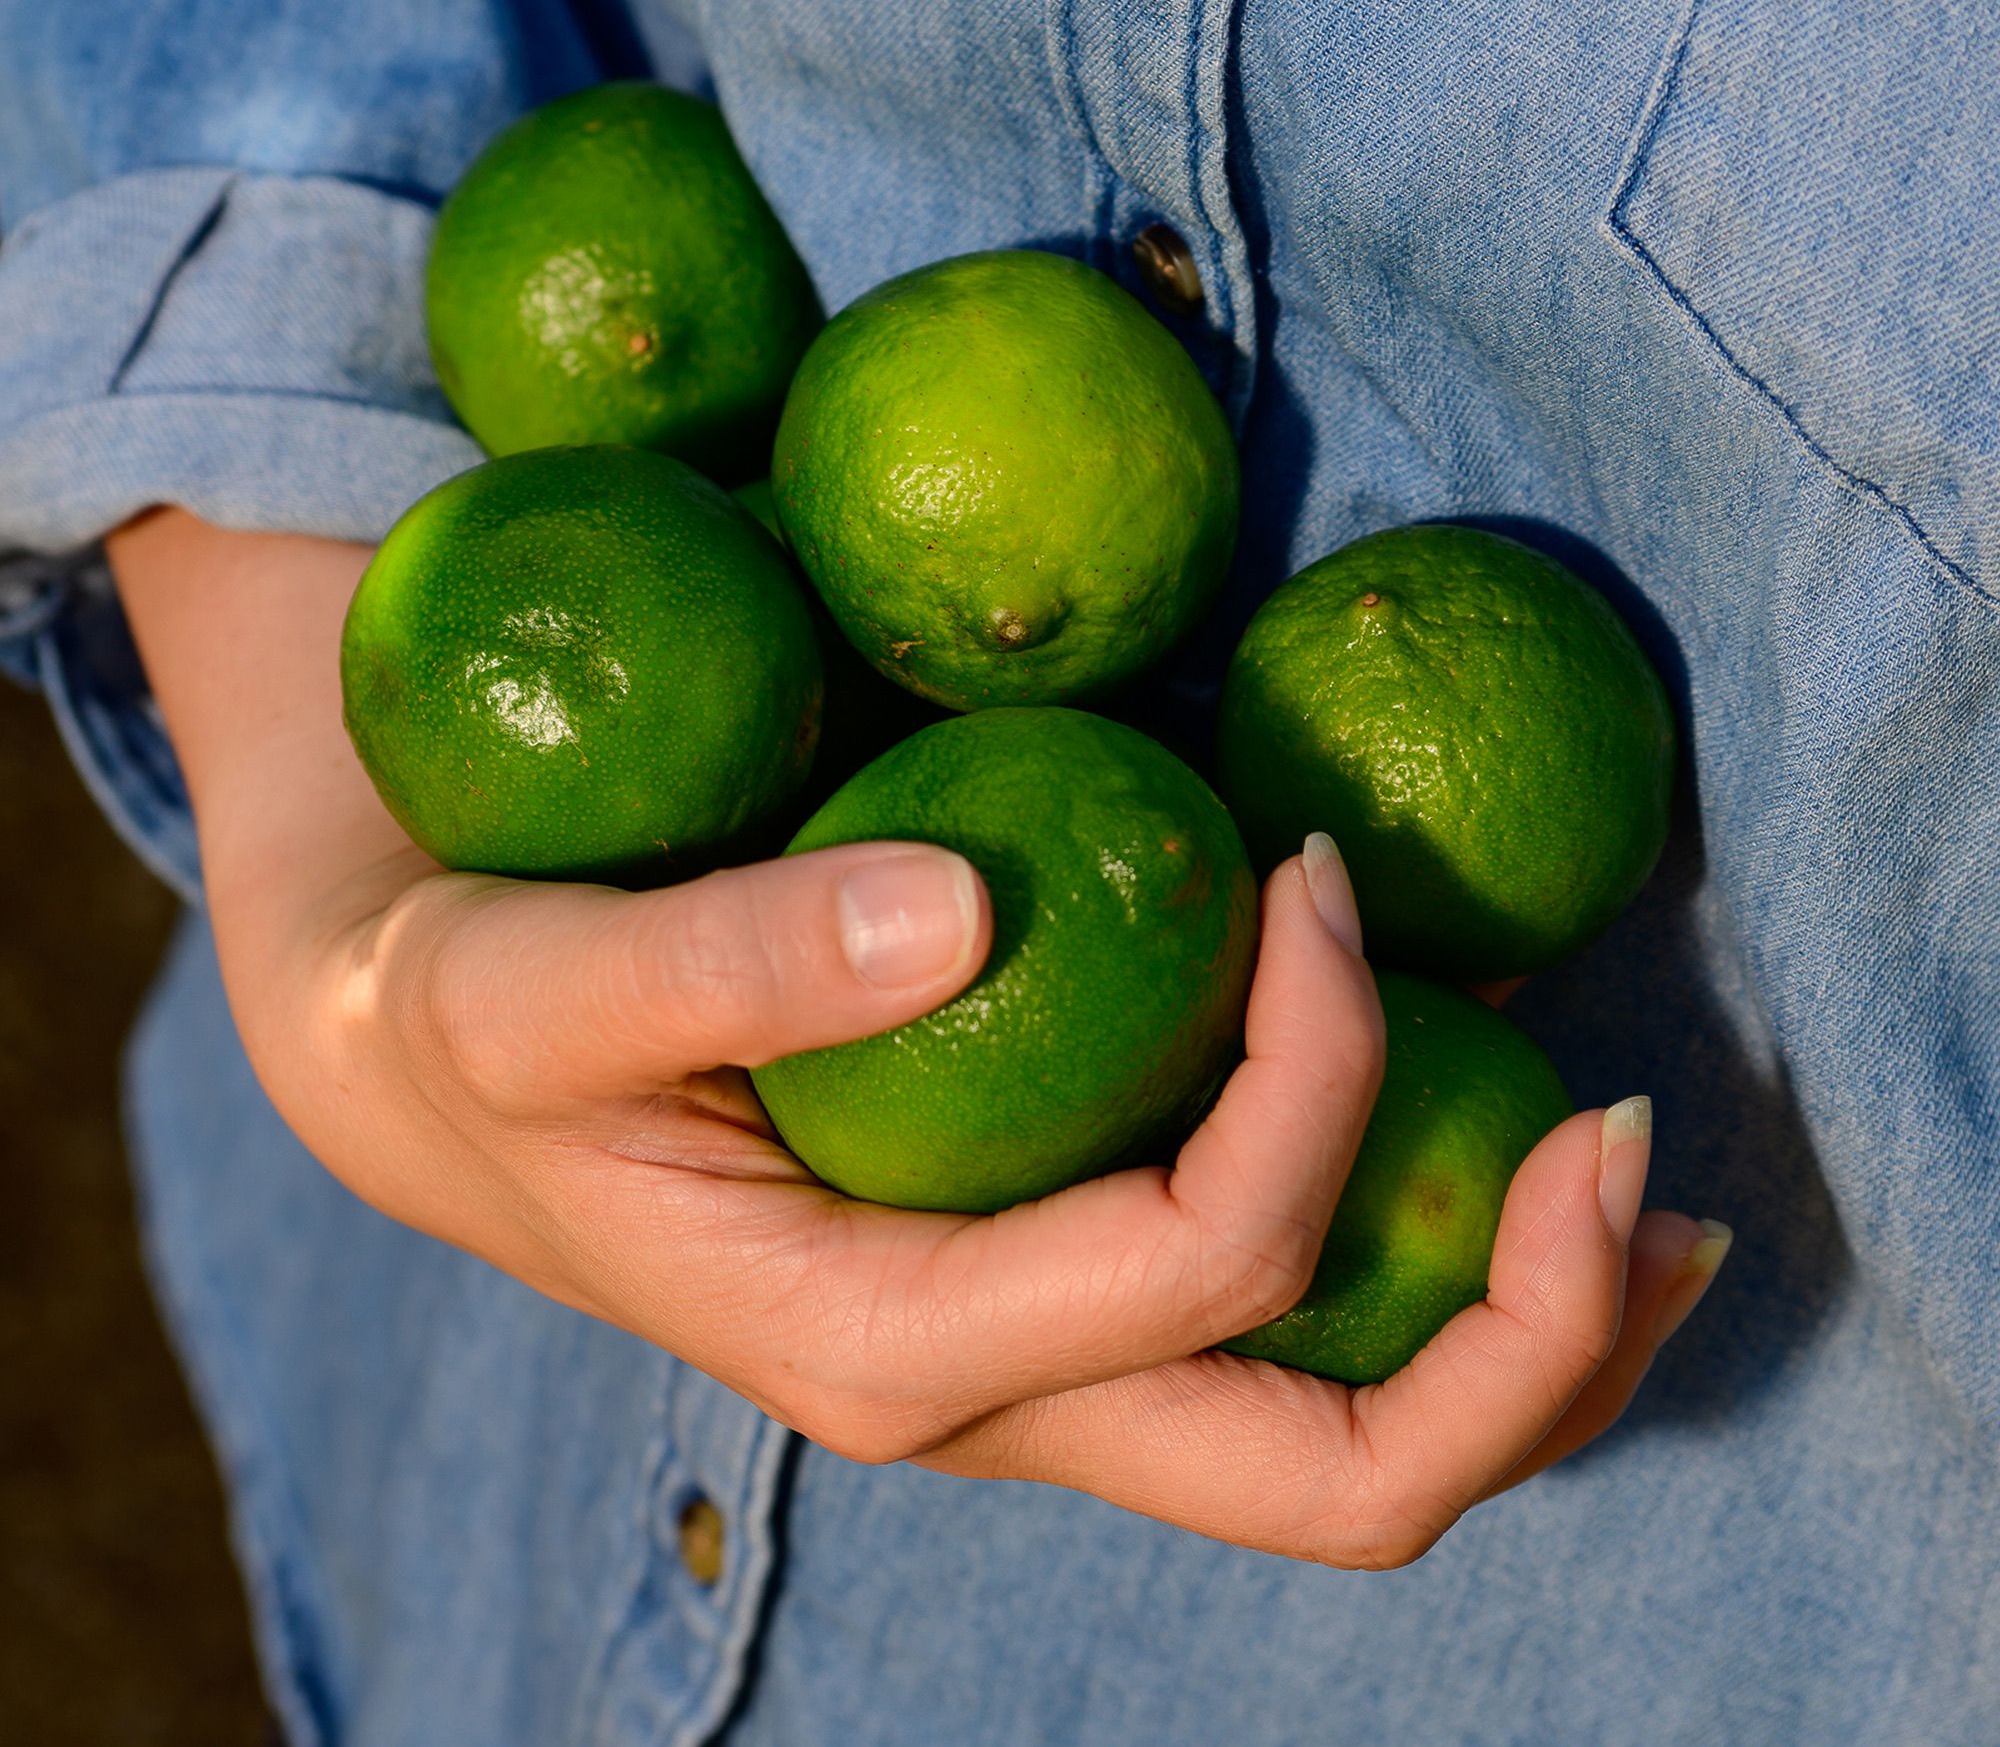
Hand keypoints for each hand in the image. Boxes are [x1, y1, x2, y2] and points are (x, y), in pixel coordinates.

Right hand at [109, 509, 1725, 1566]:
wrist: (413, 1039)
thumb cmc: (464, 998)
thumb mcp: (535, 978)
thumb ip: (723, 958)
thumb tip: (959, 910)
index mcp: (880, 1347)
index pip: (1201, 1265)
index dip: (1318, 1073)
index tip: (1305, 865)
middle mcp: (990, 1391)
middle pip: (1334, 1476)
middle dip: (1533, 1344)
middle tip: (1646, 1158)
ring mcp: (1037, 1355)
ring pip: (1347, 1440)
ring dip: (1536, 1341)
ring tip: (1656, 1203)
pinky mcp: (1046, 1277)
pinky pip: (1290, 1332)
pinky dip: (1440, 1270)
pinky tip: (1511, 1150)